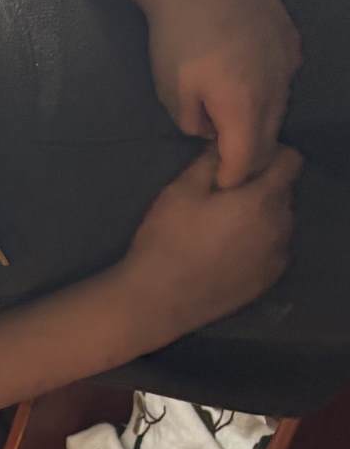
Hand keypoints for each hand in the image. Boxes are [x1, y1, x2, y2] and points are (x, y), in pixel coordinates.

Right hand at [115, 145, 301, 348]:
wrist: (157, 300)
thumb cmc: (167, 240)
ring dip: (261, 218)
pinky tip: (227, 254)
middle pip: (284, 192)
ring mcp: (277, 255)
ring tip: (225, 230)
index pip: (291, 160)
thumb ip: (210, 162)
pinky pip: (272, 250)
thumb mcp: (180, 191)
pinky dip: (258, 245)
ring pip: (280, 223)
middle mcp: (281, 225)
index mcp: (263, 198)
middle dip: (262, 188)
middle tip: (226, 199)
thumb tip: (227, 147)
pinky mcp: (268, 279)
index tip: (241, 166)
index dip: (268, 156)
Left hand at [144, 0, 300, 189]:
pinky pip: (284, 79)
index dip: (232, 178)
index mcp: (245, 107)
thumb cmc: (177, 36)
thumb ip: (194, 123)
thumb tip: (209, 132)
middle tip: (227, 168)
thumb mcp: (172, 92)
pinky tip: (247, 91)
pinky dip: (268, 94)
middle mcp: (276, 87)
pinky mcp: (289, 39)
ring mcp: (288, 61)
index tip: (219, 187)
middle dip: (249, 158)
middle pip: (268, 138)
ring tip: (235, 132)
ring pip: (279, 108)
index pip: (247, 160)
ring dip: (259, 125)